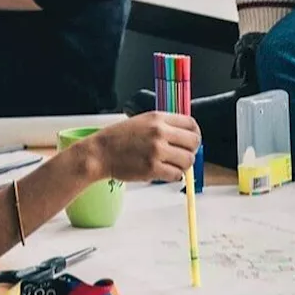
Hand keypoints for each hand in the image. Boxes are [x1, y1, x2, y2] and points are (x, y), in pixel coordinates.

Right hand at [79, 112, 201, 183]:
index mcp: (158, 118)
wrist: (100, 152)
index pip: (191, 124)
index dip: (194, 134)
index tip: (190, 141)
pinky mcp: (152, 168)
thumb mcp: (142, 121)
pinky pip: (176, 175)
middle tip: (182, 155)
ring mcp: (156, 151)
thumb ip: (163, 125)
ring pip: (187, 160)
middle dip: (190, 150)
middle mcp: (159, 132)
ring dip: (182, 165)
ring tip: (171, 165)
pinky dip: (173, 176)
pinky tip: (164, 172)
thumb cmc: (118, 138)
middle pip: (193, 142)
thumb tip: (184, 136)